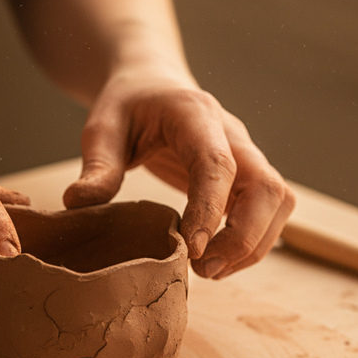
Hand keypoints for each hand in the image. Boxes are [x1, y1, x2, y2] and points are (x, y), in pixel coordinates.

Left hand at [63, 68, 294, 278]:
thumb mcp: (102, 127)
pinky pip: (269, 212)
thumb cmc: (128, 105)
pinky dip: (252, 242)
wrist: (152, 85)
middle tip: (204, 269)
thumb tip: (78, 203)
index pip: (217, 164)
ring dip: (254, 244)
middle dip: (245, 236)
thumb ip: (97, 165)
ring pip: (278, 203)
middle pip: (267, 187)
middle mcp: (233, 135)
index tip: (192, 249)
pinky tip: (216, 261)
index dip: (210, 209)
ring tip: (209, 272)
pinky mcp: (247, 178)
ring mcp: (246, 156)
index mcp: (196, 116)